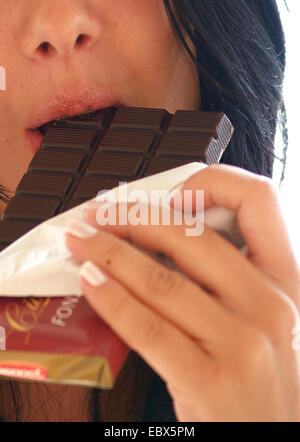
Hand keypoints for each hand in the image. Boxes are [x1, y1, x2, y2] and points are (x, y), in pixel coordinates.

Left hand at [65, 164, 299, 421]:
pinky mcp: (210, 380)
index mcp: (286, 280)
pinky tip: (90, 281)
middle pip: (192, 235)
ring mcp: (243, 343)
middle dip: (134, 218)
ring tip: (81, 240)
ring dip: (109, 252)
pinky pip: (147, 327)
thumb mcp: (264, 317)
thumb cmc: (263, 378)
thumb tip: (162, 236)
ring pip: (162, 278)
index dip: (211, 185)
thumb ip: (229, 276)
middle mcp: (270, 304)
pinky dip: (112, 298)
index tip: (171, 196)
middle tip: (101, 215)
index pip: (260, 199)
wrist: (274, 441)